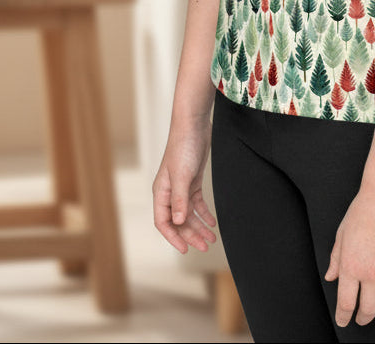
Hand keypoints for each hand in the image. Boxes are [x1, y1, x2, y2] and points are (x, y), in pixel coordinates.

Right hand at [152, 118, 217, 253]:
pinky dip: (204, 214)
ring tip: (211, 239)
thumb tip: (179, 221)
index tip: (185, 250)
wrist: (194, 125)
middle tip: (205, 247)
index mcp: (161, 192)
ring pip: (189, 214)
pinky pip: (197, 203)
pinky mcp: (192, 181)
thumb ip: (180, 199)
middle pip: (178, 221)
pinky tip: (212, 222)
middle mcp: (169, 192)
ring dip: (199, 227)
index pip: (163, 222)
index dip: (173, 237)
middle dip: (191, 235)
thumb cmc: (183, 147)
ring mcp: (181, 187)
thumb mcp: (182, 175)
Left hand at [324, 185, 374, 326]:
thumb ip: (336, 259)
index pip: (346, 304)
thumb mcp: (341, 235)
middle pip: (368, 309)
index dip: (343, 317)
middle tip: (361, 318)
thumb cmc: (361, 212)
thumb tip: (331, 277)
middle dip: (362, 318)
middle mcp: (372, 273)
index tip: (343, 321)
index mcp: (351, 266)